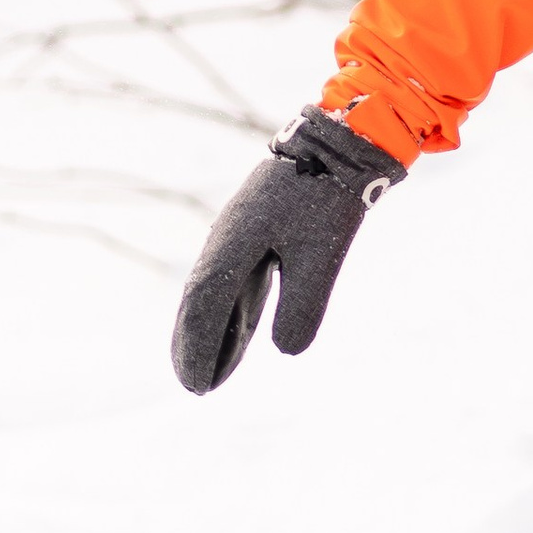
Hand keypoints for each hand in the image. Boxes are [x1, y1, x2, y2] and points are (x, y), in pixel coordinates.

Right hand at [170, 108, 403, 392]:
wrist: (338, 146)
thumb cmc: (326, 197)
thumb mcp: (320, 255)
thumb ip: (303, 304)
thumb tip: (286, 351)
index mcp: (232, 243)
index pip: (203, 306)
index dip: (198, 347)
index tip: (198, 385)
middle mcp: (225, 241)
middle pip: (198, 302)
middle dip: (194, 345)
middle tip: (195, 385)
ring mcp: (238, 237)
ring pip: (214, 295)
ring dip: (211, 334)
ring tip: (211, 374)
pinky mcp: (256, 235)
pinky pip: (234, 284)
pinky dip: (231, 315)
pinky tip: (239, 338)